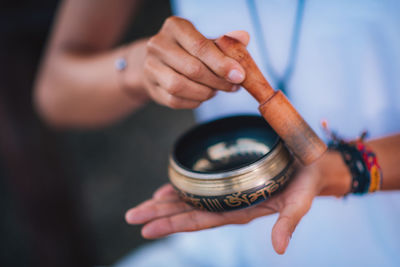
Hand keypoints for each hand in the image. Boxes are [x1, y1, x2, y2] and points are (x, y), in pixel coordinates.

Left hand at [125, 151, 349, 253]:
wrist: (313, 167)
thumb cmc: (307, 183)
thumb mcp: (300, 202)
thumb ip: (288, 223)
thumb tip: (280, 250)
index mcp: (241, 211)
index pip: (201, 221)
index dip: (174, 225)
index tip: (147, 228)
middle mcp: (230, 205)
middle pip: (188, 213)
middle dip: (160, 215)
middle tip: (131, 216)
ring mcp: (229, 194)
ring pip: (191, 201)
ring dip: (166, 203)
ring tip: (143, 206)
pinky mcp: (231, 181)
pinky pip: (201, 187)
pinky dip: (182, 190)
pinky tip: (166, 190)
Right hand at [128, 16, 248, 108]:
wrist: (161, 62)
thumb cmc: (190, 51)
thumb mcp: (207, 41)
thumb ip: (225, 42)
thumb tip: (244, 38)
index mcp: (175, 27)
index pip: (200, 47)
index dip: (221, 63)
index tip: (239, 75)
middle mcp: (158, 44)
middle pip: (192, 69)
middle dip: (217, 81)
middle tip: (233, 86)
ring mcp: (151, 66)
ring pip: (180, 86)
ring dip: (204, 93)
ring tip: (215, 91)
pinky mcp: (151, 87)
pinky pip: (174, 100)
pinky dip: (193, 102)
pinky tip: (202, 97)